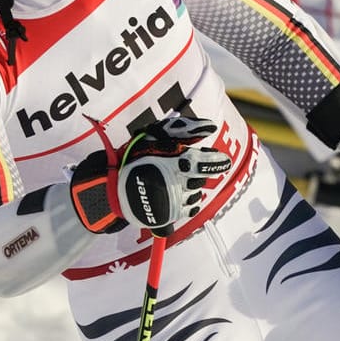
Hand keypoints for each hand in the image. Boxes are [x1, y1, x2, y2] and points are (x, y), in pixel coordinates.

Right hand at [70, 114, 232, 234]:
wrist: (116, 188)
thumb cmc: (136, 159)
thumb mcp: (156, 136)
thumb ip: (184, 129)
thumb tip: (210, 126)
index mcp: (177, 162)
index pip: (206, 163)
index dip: (217, 162)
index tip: (223, 161)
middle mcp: (180, 183)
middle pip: (201, 179)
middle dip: (194, 174)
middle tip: (180, 169)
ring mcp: (176, 200)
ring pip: (197, 194)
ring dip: (190, 187)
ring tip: (171, 182)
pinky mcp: (172, 214)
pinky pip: (191, 208)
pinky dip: (187, 202)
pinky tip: (174, 195)